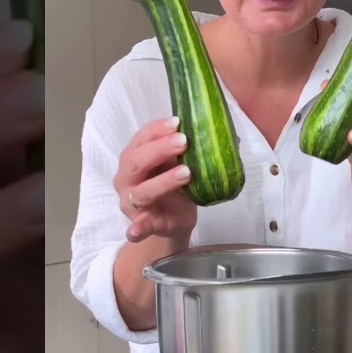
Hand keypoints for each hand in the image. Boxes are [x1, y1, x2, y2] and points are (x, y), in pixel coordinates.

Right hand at [113, 116, 196, 243]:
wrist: (175, 218)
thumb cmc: (174, 185)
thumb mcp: (180, 163)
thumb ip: (189, 149)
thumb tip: (223, 130)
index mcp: (134, 157)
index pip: (141, 138)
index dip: (157, 130)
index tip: (178, 122)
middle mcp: (127, 178)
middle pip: (136, 161)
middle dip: (159, 149)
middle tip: (184, 141)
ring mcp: (131, 203)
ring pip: (142, 192)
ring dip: (163, 181)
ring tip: (186, 173)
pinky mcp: (141, 225)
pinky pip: (136, 228)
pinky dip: (135, 229)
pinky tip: (136, 230)